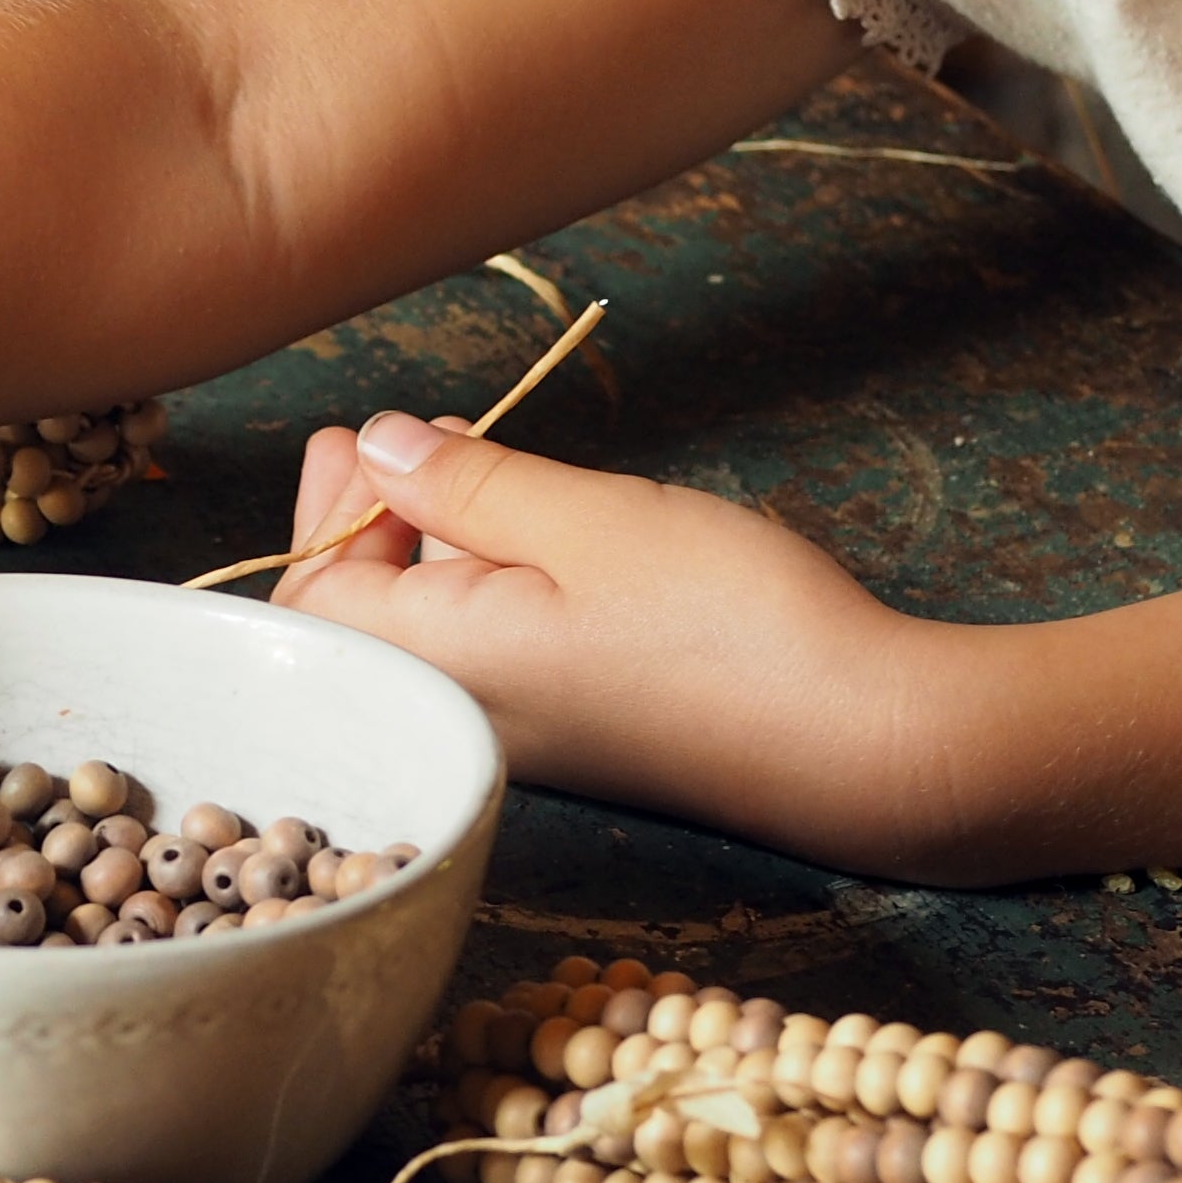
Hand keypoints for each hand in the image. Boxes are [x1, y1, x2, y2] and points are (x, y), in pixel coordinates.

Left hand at [269, 413, 968, 869]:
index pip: (317, 607)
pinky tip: (524, 530)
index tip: (349, 440)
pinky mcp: (586, 733)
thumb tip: (378, 448)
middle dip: (364, 527)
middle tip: (379, 440)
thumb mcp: (585, 520)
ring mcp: (528, 735)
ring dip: (430, 546)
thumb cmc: (727, 625)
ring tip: (457, 459)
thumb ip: (467, 485)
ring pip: (435, 636)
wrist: (864, 742)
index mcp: (442, 669)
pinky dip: (487, 584)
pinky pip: (497, 656)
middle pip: (367, 626)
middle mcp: (467, 717)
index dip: (322, 519)